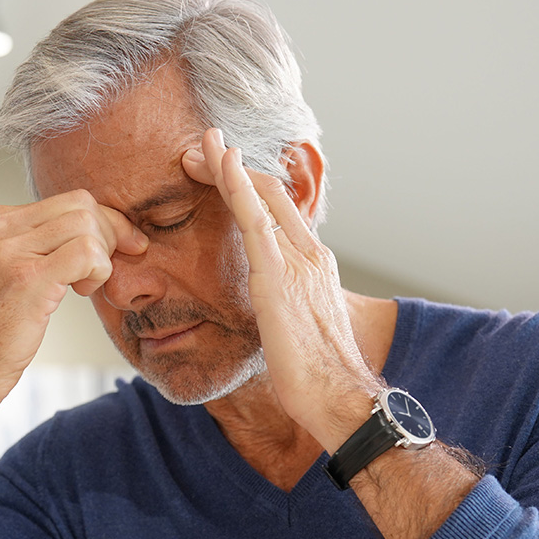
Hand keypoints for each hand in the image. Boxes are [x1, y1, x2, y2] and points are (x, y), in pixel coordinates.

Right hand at [0, 190, 145, 496]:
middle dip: (110, 237)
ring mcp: (12, 251)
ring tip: (83, 287)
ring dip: (102, 258)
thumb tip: (98, 230)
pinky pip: (86, 253)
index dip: (106, 223)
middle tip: (102, 274)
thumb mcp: (12, 272)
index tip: (122, 248)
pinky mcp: (27, 279)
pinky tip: (80, 292)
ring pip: (87, 226)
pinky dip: (98, 271)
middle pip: (83, 206)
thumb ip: (43, 246)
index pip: (71, 200)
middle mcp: (1, 228)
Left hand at [181, 129, 377, 449]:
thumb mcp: (298, 331)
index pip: (280, 212)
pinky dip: (236, 186)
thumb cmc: (317, 376)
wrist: (337, 395)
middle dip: (234, 167)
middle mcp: (309, 254)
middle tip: (203, 146)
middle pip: (270, 194)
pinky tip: (221, 163)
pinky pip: (253, 219)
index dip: (249, 186)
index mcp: (314, 266)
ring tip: (201, 143)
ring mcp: (296, 261)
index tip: (223, 171)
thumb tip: (270, 314)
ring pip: (259, 197)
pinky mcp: (276, 275)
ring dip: (227, 166)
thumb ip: (285, 309)